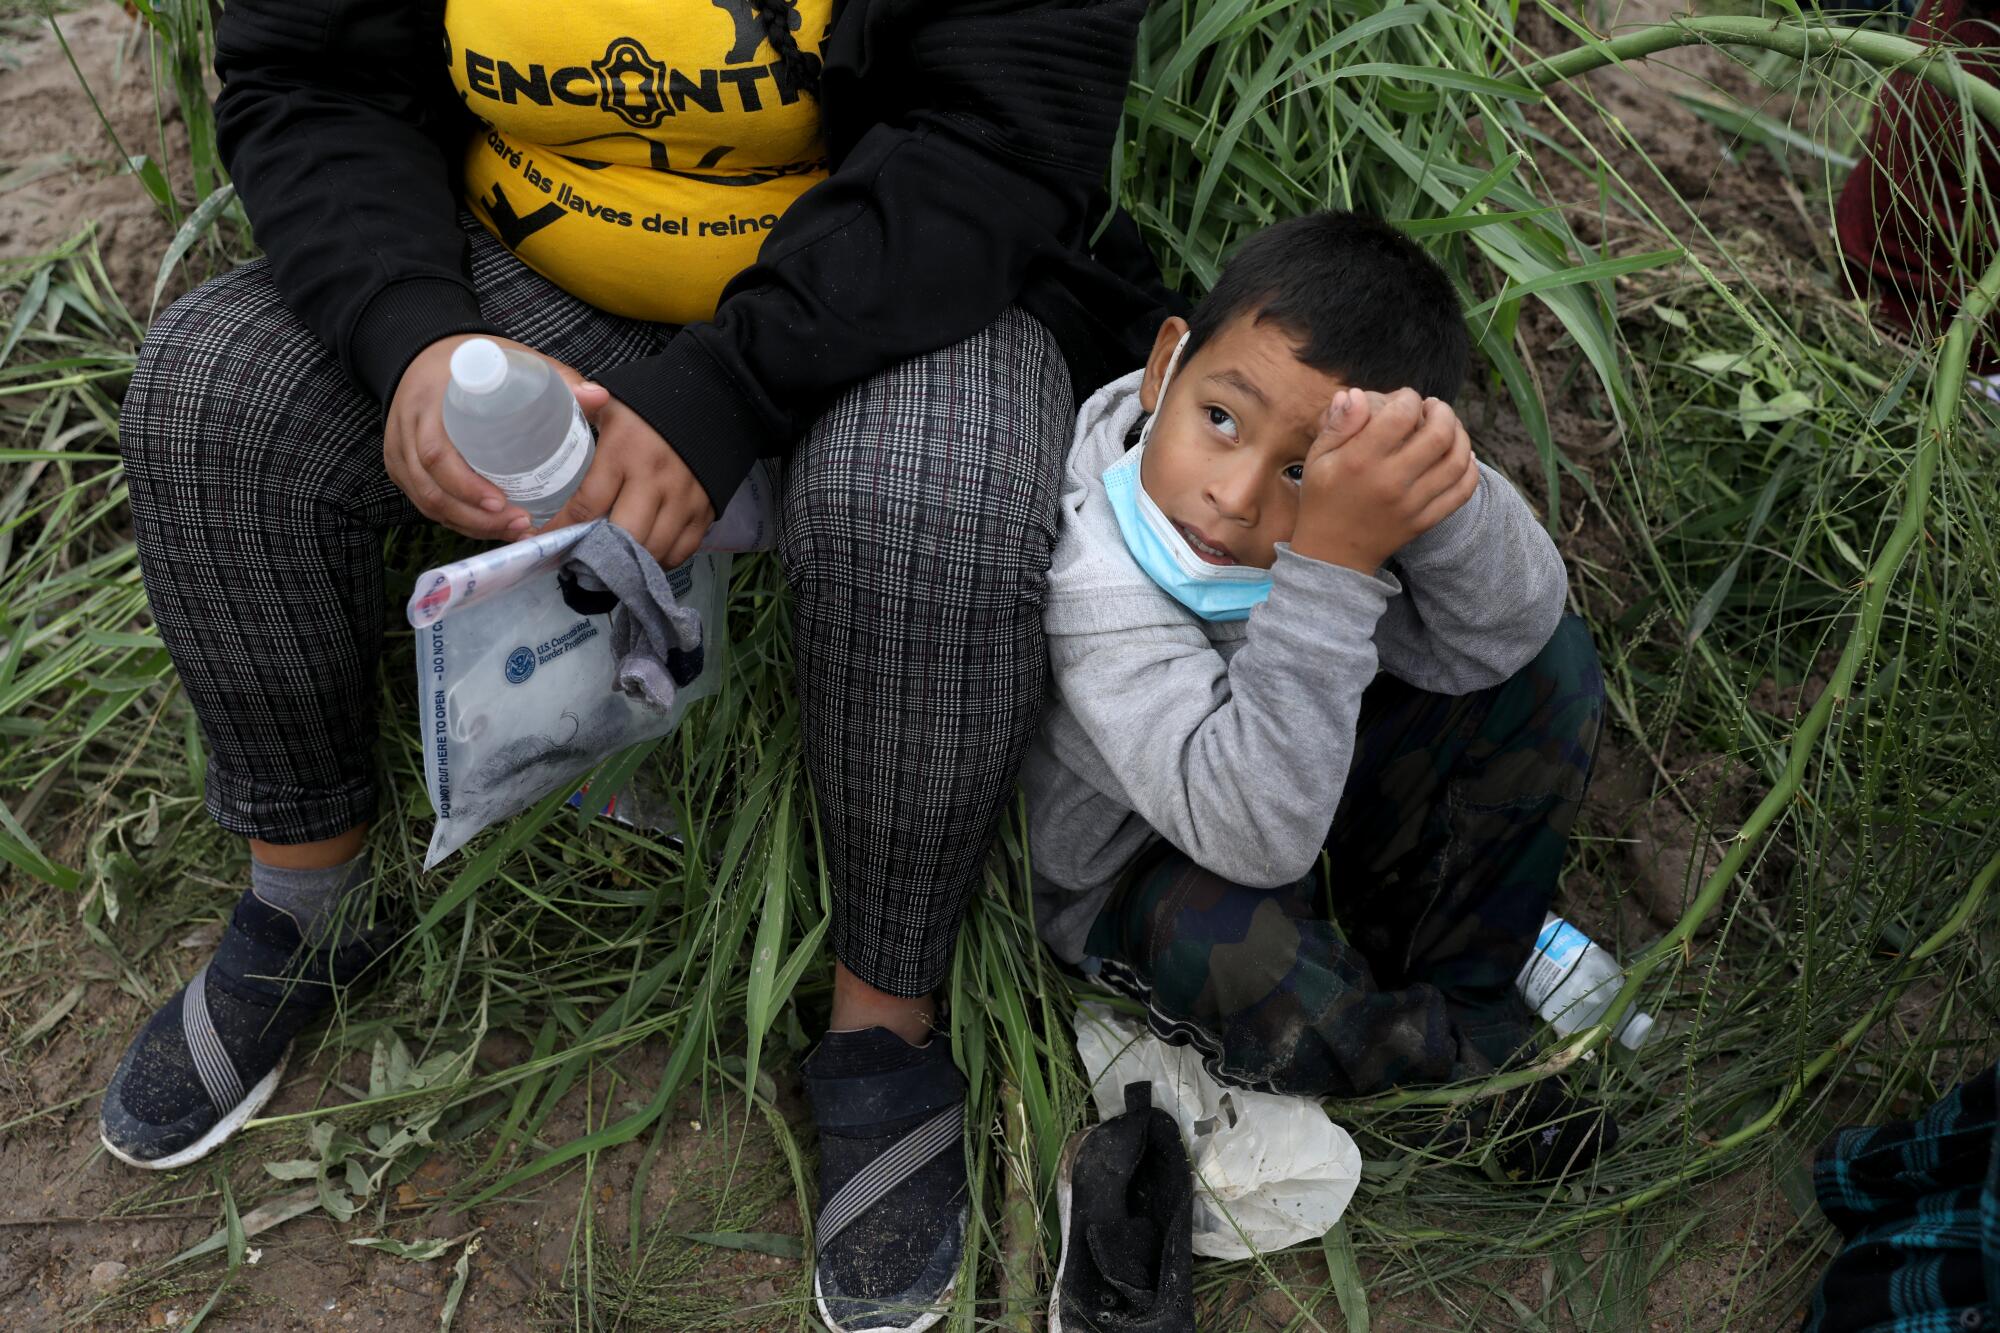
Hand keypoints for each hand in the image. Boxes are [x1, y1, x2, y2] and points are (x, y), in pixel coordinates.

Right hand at [385, 334, 593, 540]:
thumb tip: (599, 397)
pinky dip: (458, 520)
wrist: (425, 354)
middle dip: (475, 516)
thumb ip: (555, 376)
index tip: (500, 502)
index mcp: (431, 401)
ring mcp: (398, 451)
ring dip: (469, 524)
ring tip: (512, 531)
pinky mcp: (401, 467)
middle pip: (432, 488)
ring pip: (427, 502)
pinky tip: (490, 528)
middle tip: (518, 524)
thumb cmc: (474, 361)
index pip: (435, 451)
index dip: (464, 484)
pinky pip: (425, 503)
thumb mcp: (512, 360)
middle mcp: (407, 429)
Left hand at [538, 394, 715, 565]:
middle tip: (578, 558)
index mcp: (625, 451)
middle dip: (598, 554)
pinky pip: (681, 552)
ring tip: (608, 560)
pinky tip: (642, 555)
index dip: (561, 529)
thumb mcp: (610, 401)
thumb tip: (543, 411)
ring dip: (629, 561)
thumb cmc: (648, 407)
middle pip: (623, 537)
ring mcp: (684, 498)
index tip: (544, 541)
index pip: (586, 504)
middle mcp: (656, 479)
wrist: (708, 403)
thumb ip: (576, 406)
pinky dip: (659, 560)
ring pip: (653, 550)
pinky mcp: (704, 511)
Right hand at [1290, 387, 1478, 572]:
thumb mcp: (1317, 458)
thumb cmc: (1323, 498)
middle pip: (1439, 434)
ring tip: (1448, 426)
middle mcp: (1390, 482)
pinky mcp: (1425, 521)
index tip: (1403, 399)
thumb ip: (1338, 424)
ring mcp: (1412, 504)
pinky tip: (1462, 456)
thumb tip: (1357, 393)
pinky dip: (1470, 469)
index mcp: (1360, 461)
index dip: (1409, 398)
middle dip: (1442, 411)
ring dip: (1460, 435)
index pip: (1402, 414)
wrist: (1332, 554)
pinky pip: (1462, 491)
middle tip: (1433, 408)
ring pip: (1457, 460)